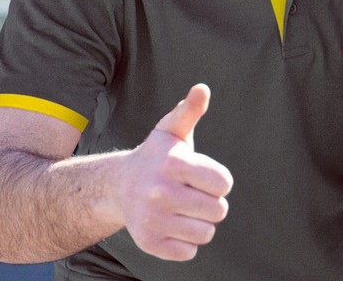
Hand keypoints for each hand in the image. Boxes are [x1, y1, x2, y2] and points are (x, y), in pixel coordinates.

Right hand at [112, 84, 232, 260]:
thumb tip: (202, 89)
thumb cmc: (157, 156)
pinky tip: (173, 225)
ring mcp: (152, 220)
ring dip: (200, 223)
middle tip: (193, 194)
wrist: (119, 186)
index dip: (219, 181)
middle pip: (218, 210)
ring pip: (205, 233)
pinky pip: (188, 252)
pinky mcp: (148, 243)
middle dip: (212, 203)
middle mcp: (160, 192)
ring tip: (184, 209)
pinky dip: (186, 242)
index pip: (223, 183)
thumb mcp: (172, 130)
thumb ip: (190, 110)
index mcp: (173, 164)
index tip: (203, 176)